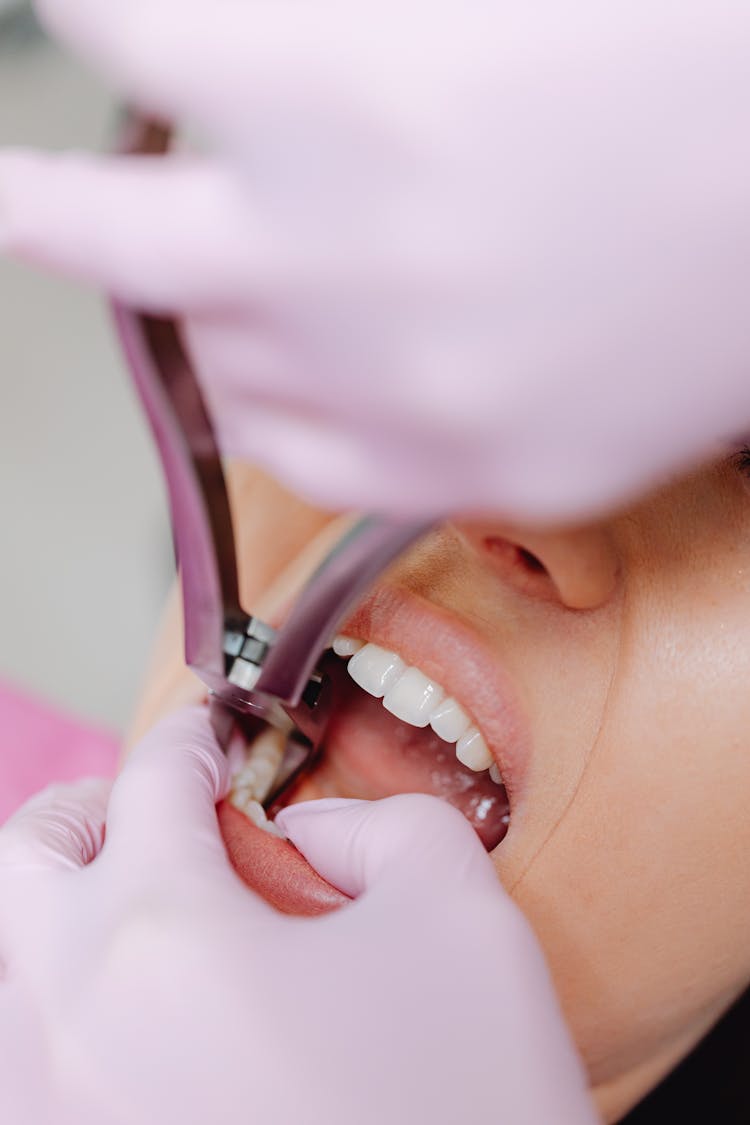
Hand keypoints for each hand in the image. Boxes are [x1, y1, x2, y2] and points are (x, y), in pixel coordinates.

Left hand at [0, 708, 597, 1123]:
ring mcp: (50, 1115)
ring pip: (7, 966)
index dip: (192, 737)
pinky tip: (137, 1021)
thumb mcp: (461, 917)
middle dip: (88, 810)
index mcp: (163, 936)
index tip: (215, 732)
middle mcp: (71, 1023)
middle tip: (154, 813)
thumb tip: (307, 832)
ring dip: (62, 915)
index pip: (153, 783)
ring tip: (141, 915)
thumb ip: (383, 825)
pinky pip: (25, 1064)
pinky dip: (63, 1010)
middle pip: (23, 861)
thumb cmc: (462, 1109)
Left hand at [5, 0, 746, 519]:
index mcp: (350, 84)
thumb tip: (237, 53)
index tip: (63, 20)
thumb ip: (334, 21)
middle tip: (11, 195)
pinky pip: (306, 459)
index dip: (78, 14)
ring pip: (210, 363)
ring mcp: (405, 389)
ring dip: (204, 305)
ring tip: (256, 265)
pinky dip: (280, 407)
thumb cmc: (694, 53)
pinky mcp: (471, 473)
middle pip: (104, 235)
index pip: (121, 31)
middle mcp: (349, 258)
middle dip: (41, 201)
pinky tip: (304, 368)